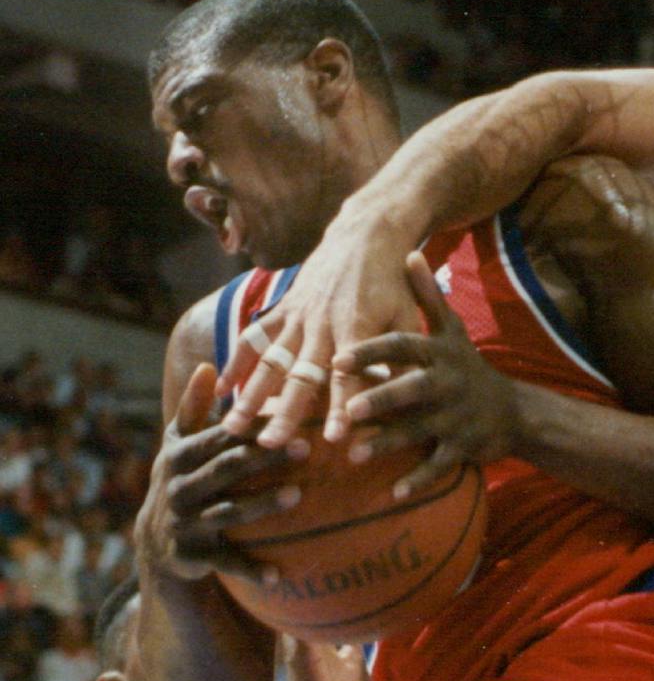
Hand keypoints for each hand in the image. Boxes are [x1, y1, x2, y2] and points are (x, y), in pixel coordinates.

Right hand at [135, 363, 304, 582]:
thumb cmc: (183, 476)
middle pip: (227, 470)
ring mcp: (185, 524)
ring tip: (297, 495)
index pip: (220, 437)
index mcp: (180, 456)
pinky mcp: (193, 556)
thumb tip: (209, 366)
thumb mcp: (180, 442)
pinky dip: (251, 569)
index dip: (252, 427)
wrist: (155, 539)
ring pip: (228, 513)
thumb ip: (194, 406)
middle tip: (305, 448)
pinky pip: (226, 563)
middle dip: (264, 459)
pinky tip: (280, 574)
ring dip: (261, 505)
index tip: (287, 415)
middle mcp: (180, 489)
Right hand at [216, 209, 422, 448]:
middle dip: (284, 412)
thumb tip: (402, 400)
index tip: (335, 439)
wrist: (365, 236)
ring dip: (251, 394)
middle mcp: (322, 324)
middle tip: (270, 445)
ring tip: (233, 426)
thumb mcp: (407, 318)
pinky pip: (255, 337)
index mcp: (357, 328)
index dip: (343, 407)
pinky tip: (220, 390)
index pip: (349, 377)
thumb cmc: (392, 283)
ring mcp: (298, 316)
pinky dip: (237, 363)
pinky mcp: (284, 308)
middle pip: (300, 375)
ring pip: (270, 360)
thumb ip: (400, 358)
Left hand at [335, 251, 517, 497]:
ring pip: (419, 430)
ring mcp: (457, 417)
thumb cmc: (467, 367)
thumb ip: (427, 296)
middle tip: (347, 410)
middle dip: (381, 400)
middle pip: (412, 389)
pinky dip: (418, 480)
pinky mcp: (464, 446)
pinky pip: (438, 465)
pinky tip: (394, 493)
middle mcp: (448, 383)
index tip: (339, 357)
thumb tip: (410, 253)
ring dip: (388, 444)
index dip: (373, 350)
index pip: (405, 345)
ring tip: (354, 455)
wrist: (513, 410)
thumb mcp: (451, 331)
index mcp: (440, 353)